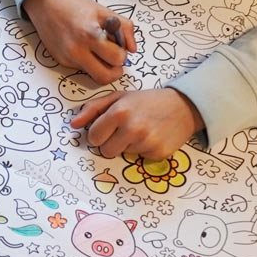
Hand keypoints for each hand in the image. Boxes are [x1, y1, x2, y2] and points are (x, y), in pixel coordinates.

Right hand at [23, 0, 136, 83]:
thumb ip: (125, 28)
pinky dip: (87, 63)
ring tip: (100, 54)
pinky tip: (84, 48)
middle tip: (114, 60)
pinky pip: (81, 69)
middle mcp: (77, 50)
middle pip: (105, 77)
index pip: (117, 59)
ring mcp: (68, 58)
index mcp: (91, 34)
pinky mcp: (62, 62)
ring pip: (93, 76)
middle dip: (114, 70)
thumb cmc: (76, 6)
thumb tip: (133, 49)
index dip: (122, 54)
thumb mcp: (104, 11)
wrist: (48, 4)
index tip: (119, 47)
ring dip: (101, 69)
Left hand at [71, 88, 202, 159]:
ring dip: (129, 146)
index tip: (108, 128)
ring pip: (123, 155)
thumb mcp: (119, 97)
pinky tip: (153, 136)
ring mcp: (147, 142)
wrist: (184, 106)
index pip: (93, 137)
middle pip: (106, 151)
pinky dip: (144, 150)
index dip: (98, 134)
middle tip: (124, 131)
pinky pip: (140, 159)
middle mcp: (132, 128)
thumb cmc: (147, 101)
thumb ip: (93, 109)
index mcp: (119, 113)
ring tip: (142, 130)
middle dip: (111, 143)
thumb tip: (73, 125)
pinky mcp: (159, 154)